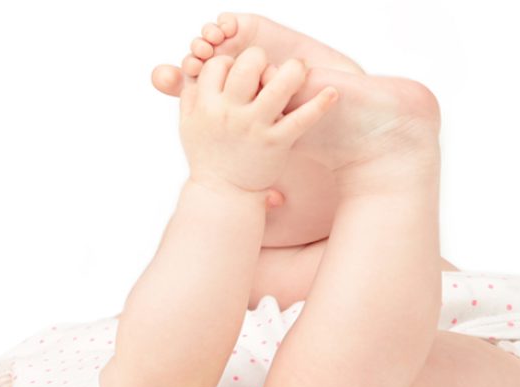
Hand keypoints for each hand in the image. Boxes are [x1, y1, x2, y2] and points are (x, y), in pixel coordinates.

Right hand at [178, 46, 338, 196]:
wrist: (222, 195)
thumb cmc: (206, 158)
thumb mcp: (187, 127)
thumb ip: (189, 98)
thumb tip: (196, 75)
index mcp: (206, 106)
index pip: (219, 64)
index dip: (231, 63)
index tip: (238, 74)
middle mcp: (229, 113)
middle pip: (248, 63)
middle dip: (261, 59)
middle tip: (269, 68)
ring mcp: (254, 127)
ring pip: (280, 83)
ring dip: (294, 70)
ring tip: (299, 70)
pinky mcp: (276, 143)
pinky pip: (302, 118)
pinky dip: (320, 104)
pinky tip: (332, 93)